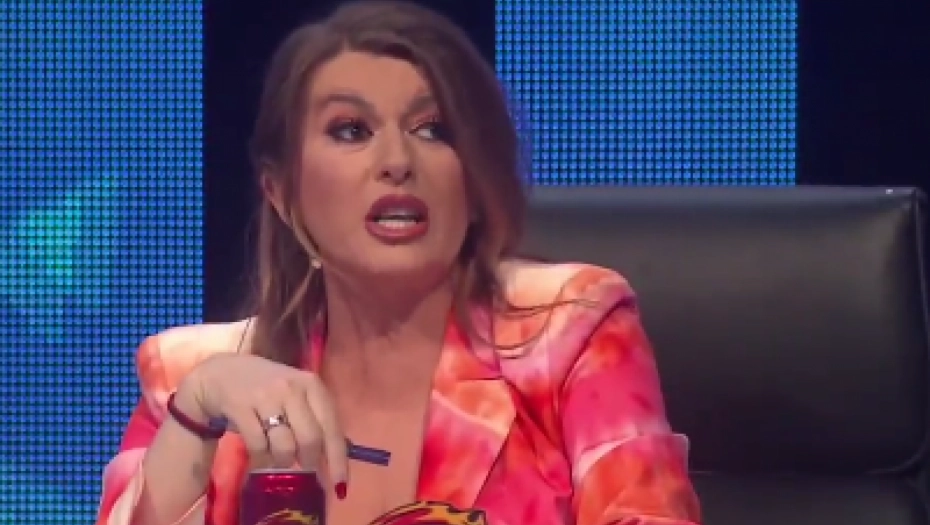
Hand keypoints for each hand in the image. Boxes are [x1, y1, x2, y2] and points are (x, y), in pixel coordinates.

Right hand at [175, 353, 346, 482]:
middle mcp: (292, 388)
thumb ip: (316, 422)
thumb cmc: (269, 389)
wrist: (223, 372)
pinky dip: (261, 459)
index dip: (337, 460)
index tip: (339, 486)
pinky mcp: (241, 406)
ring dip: (282, 461)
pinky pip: (258, 445)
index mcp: (312, 385)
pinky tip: (260, 457)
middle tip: (301, 466)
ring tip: (277, 458)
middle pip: (310, 439)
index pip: (332, 428)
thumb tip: (334, 462)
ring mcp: (266, 396)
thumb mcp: (297, 396)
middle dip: (308, 461)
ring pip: (285, 445)